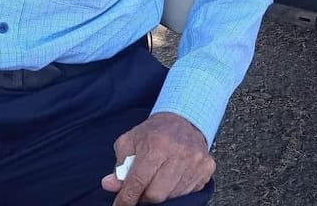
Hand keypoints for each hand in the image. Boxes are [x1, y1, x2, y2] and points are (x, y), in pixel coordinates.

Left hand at [100, 112, 214, 204]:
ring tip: (157, 180)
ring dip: (161, 193)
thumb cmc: (154, 133)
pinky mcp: (207, 168)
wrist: (184, 119)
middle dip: (144, 197)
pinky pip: (188, 192)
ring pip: (172, 196)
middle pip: (156, 194)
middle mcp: (179, 153)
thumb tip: (110, 185)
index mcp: (156, 144)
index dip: (127, 198)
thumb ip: (119, 165)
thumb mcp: (130, 142)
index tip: (120, 205)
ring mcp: (195, 161)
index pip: (138, 181)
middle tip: (141, 190)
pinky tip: (172, 178)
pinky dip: (176, 191)